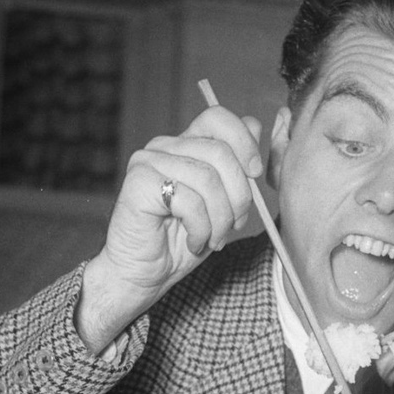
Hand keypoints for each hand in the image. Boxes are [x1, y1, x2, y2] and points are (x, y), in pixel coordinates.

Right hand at [76, 106, 263, 352]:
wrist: (143, 275)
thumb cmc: (181, 241)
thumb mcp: (222, 204)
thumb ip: (236, 166)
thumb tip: (254, 126)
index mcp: (185, 145)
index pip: (218, 117)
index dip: (244, 142)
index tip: (255, 173)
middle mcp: (164, 146)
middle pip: (221, 152)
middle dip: (239, 196)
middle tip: (234, 225)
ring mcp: (148, 162)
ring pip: (208, 178)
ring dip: (220, 219)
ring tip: (213, 239)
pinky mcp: (139, 183)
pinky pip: (189, 199)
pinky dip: (201, 228)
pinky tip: (194, 241)